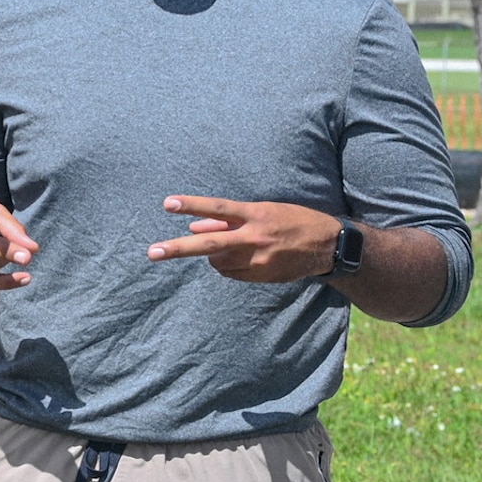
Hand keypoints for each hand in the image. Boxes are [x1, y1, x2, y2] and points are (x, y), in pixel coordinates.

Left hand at [147, 196, 340, 282]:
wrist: (329, 247)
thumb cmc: (292, 220)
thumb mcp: (264, 211)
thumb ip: (229, 219)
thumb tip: (195, 227)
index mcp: (257, 215)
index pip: (218, 208)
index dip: (192, 205)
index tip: (168, 204)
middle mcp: (255, 238)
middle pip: (209, 245)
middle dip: (178, 249)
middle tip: (152, 252)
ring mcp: (257, 261)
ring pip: (217, 261)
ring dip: (212, 254)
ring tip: (230, 245)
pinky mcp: (260, 276)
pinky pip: (230, 272)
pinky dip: (226, 265)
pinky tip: (240, 257)